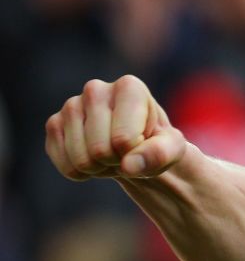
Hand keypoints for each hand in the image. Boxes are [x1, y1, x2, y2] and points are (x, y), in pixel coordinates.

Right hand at [46, 75, 187, 179]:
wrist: (136, 147)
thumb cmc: (158, 143)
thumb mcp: (173, 149)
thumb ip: (160, 154)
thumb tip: (129, 165)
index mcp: (129, 87)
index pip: (124, 139)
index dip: (135, 153)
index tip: (143, 142)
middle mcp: (95, 89)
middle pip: (100, 150)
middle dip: (117, 161)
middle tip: (127, 152)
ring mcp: (71, 106)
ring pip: (81, 160)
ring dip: (100, 168)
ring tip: (112, 154)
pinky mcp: (54, 124)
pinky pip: (65, 164)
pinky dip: (82, 173)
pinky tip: (94, 158)